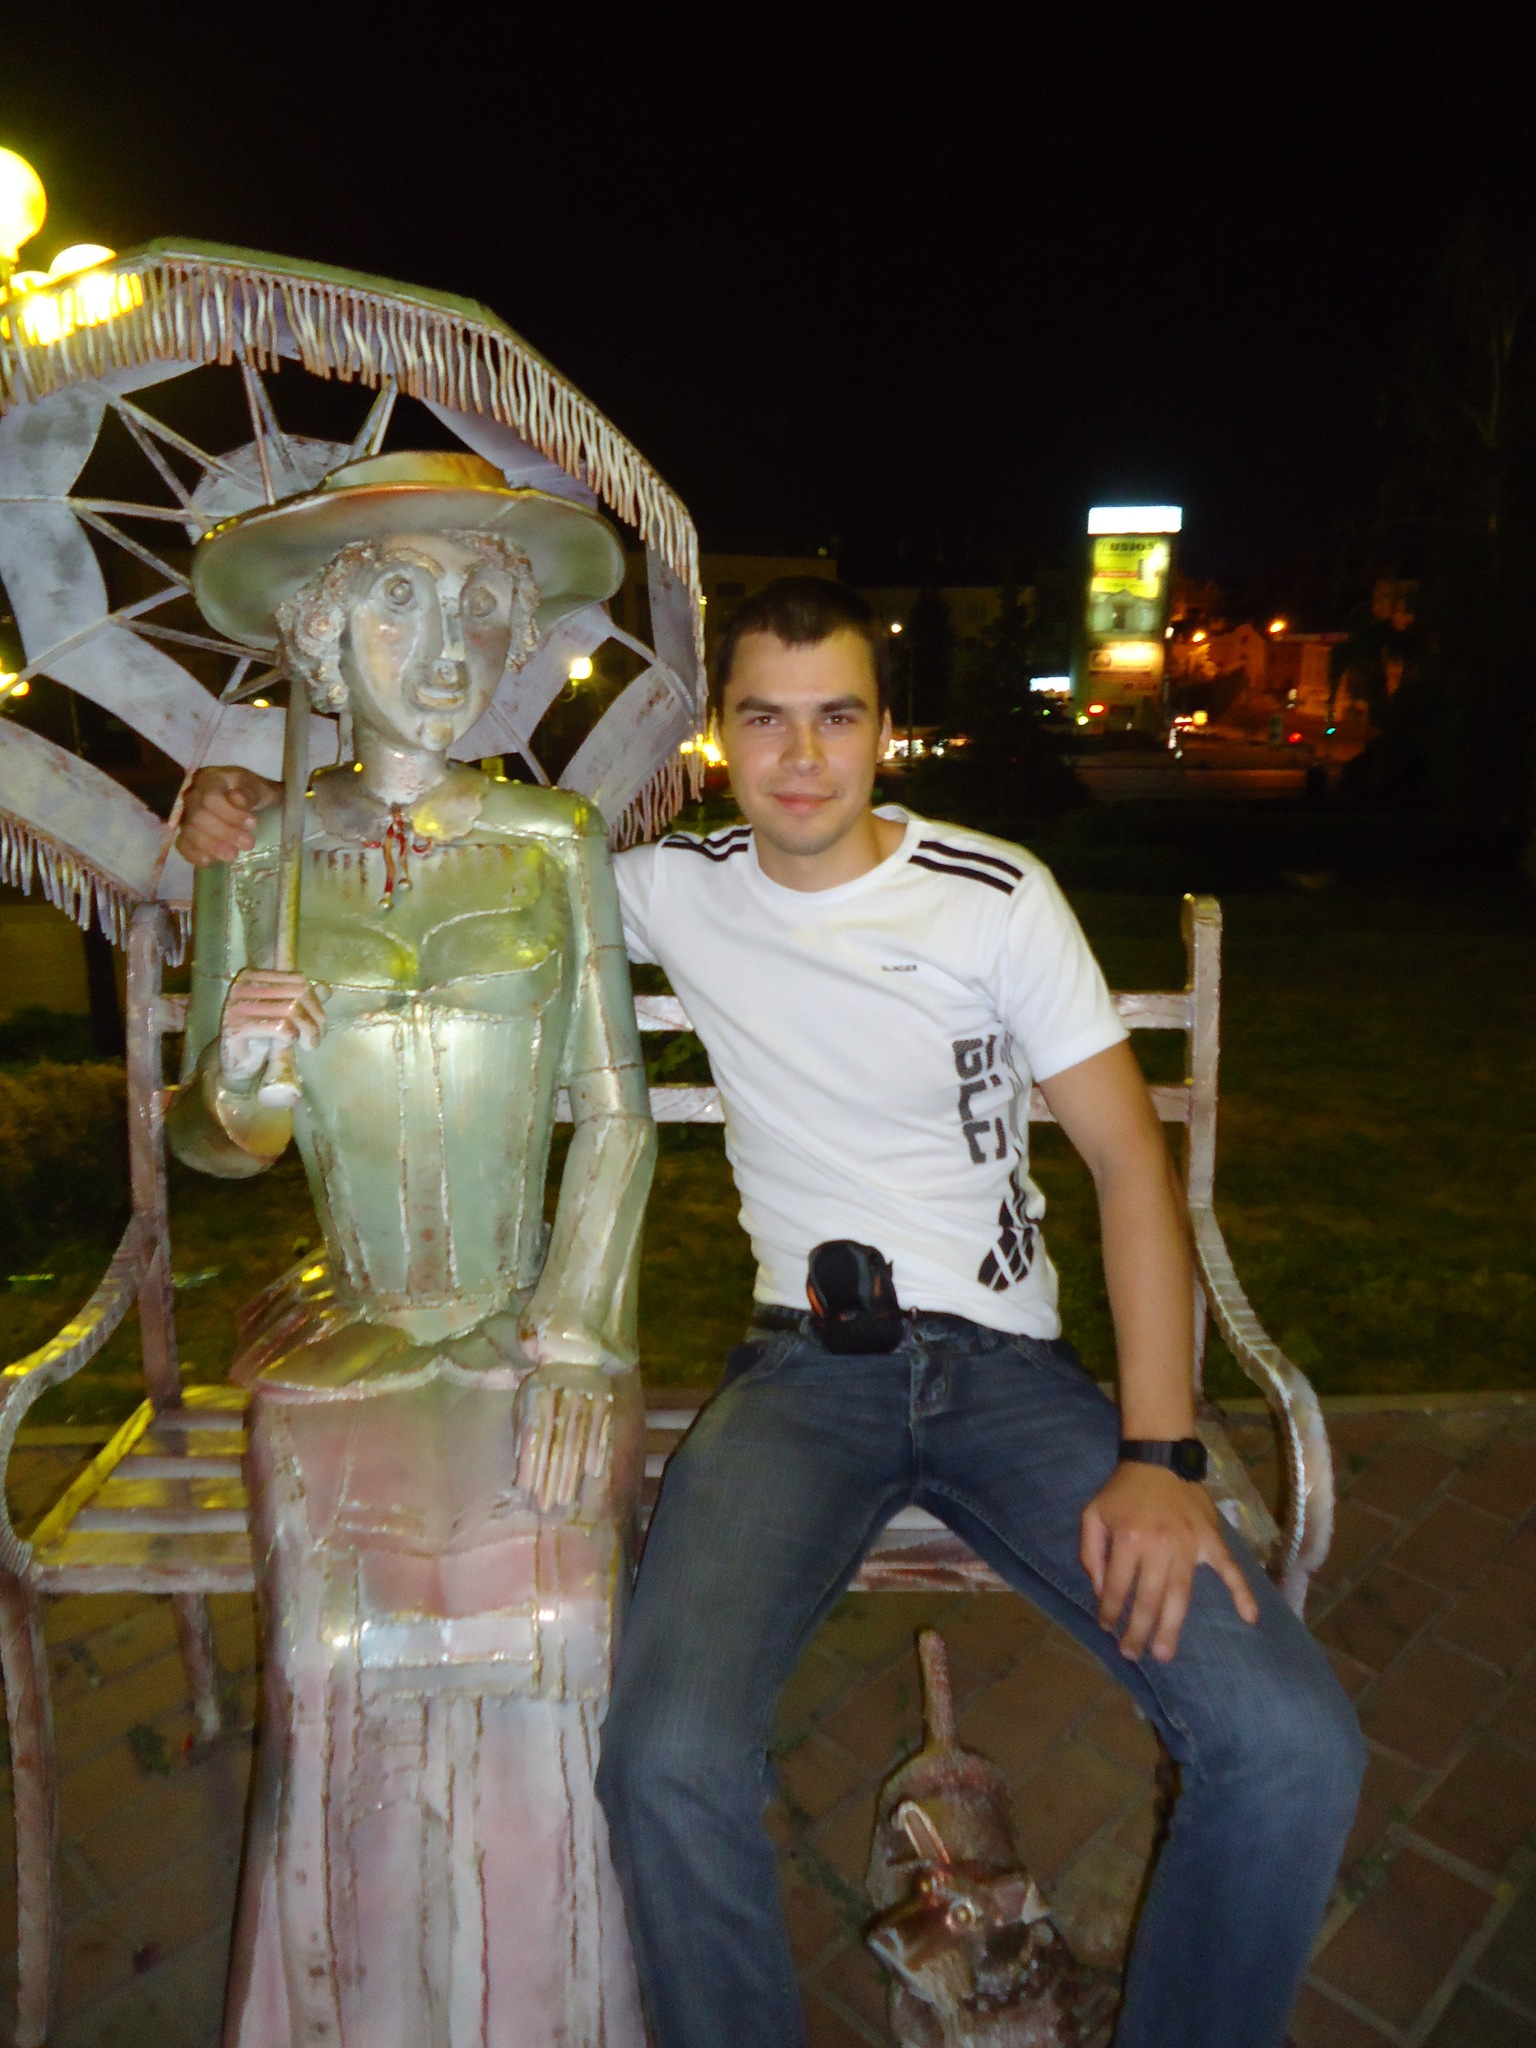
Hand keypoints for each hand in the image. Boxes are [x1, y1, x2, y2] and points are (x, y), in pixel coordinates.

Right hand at [176, 766, 279, 867]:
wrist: (259, 804)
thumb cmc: (257, 794)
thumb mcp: (260, 788)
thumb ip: (249, 792)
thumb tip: (236, 799)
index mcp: (209, 780)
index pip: (210, 797)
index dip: (229, 813)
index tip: (253, 824)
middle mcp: (193, 796)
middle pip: (198, 816)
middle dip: (223, 832)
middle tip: (248, 844)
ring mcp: (187, 816)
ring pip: (189, 832)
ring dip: (211, 846)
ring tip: (233, 856)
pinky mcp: (188, 834)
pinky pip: (182, 845)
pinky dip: (193, 855)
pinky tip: (209, 862)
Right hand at [219, 969, 326, 1087]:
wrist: (235, 1064)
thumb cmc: (260, 1037)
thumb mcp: (284, 1015)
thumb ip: (302, 999)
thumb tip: (326, 988)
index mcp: (253, 976)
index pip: (297, 979)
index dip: (316, 1001)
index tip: (319, 1022)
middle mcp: (242, 986)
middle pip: (297, 994)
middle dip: (315, 1017)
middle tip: (316, 1038)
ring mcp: (237, 1006)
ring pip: (291, 1009)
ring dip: (308, 1030)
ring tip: (309, 1044)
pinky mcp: (237, 1027)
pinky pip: (278, 1027)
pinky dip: (292, 1036)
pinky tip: (290, 1044)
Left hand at [513, 1362, 613, 1512]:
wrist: (579, 1351)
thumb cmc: (546, 1381)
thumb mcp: (527, 1395)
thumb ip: (523, 1424)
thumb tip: (519, 1457)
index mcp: (538, 1395)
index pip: (534, 1435)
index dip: (530, 1464)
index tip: (526, 1491)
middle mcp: (562, 1398)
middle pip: (555, 1444)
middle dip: (550, 1478)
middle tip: (546, 1506)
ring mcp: (586, 1399)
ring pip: (577, 1441)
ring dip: (572, 1472)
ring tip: (566, 1499)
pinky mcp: (605, 1402)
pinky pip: (601, 1430)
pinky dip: (598, 1451)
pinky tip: (593, 1473)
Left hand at [1080, 1461, 1258, 1663]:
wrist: (1159, 1458)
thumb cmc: (1123, 1490)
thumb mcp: (1092, 1514)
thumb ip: (1091, 1553)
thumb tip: (1101, 1591)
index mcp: (1129, 1539)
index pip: (1117, 1587)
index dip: (1109, 1611)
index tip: (1107, 1628)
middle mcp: (1160, 1546)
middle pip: (1148, 1600)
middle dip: (1138, 1631)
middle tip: (1132, 1653)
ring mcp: (1189, 1545)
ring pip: (1180, 1595)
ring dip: (1171, 1627)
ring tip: (1163, 1653)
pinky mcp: (1211, 1540)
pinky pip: (1230, 1569)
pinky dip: (1242, 1593)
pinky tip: (1249, 1617)